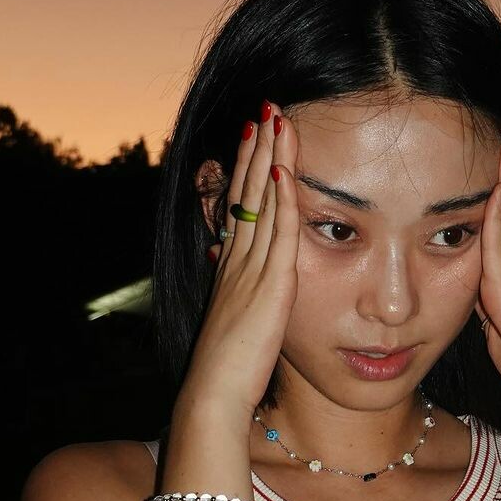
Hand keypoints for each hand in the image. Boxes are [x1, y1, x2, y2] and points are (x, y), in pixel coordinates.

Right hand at [177, 101, 299, 424]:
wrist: (214, 393)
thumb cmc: (228, 368)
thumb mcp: (236, 320)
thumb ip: (242, 293)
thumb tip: (236, 275)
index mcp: (231, 267)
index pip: (239, 204)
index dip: (247, 167)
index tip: (255, 133)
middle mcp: (236, 259)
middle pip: (246, 190)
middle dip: (256, 147)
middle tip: (266, 107)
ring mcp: (250, 269)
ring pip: (260, 201)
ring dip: (269, 158)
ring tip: (276, 118)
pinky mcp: (270, 285)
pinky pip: (278, 233)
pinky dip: (282, 199)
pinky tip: (286, 169)